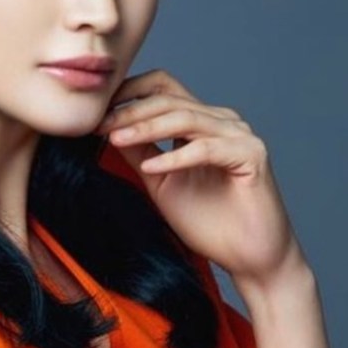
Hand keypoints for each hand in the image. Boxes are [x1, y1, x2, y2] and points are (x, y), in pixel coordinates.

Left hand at [95, 69, 303, 287]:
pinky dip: (175, 157)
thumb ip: (141, 153)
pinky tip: (151, 167)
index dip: (128, 95)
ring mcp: (239, 135)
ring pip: (185, 117)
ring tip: (116, 139)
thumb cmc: (209, 223)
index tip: (95, 114)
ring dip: (146, 127)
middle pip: (169, 98)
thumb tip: (109, 129)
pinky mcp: (251, 155)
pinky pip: (206, 149)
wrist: (248, 258)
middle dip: (130, 111)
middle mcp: (221, 122)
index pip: (162, 89)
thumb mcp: (160, 182)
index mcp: (201, 123)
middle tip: (99, 125)